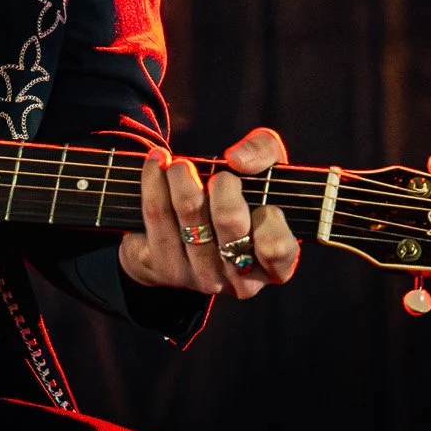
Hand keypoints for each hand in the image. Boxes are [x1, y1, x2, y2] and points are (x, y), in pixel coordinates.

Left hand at [118, 128, 299, 300]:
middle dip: (222, 184)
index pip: (276, 246)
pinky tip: (156, 163)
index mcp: (275, 265)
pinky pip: (157, 215)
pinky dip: (154, 181)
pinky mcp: (166, 268)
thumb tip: (237, 160)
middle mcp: (241, 279)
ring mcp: (203, 277)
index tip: (258, 196)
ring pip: (190, 216)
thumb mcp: (264, 170)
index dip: (267, 216)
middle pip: (230, 220)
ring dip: (181, 177)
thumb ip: (264, 151)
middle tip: (217, 173)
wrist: (187, 230)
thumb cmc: (240, 198)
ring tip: (178, 163)